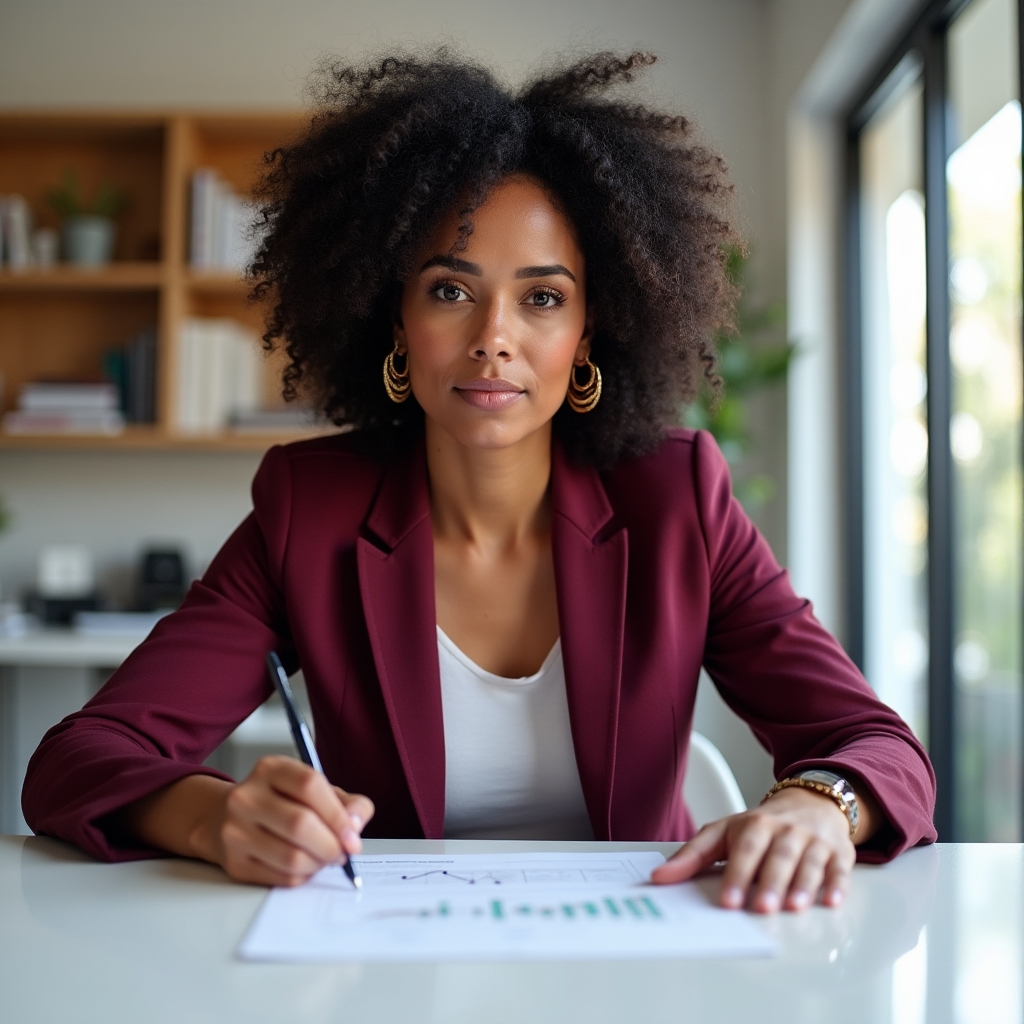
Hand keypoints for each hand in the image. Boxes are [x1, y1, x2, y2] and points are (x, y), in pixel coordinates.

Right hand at [198, 756, 374, 886]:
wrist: (223, 817)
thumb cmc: (280, 802)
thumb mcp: (312, 789)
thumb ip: (345, 802)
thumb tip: (356, 824)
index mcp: (270, 769)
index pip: (309, 785)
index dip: (337, 813)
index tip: (353, 834)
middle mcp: (247, 796)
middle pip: (300, 824)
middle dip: (331, 844)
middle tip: (343, 852)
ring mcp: (235, 830)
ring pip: (291, 857)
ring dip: (319, 864)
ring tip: (325, 858)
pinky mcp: (234, 862)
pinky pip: (281, 878)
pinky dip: (303, 876)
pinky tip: (306, 866)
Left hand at [650, 787, 855, 912]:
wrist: (811, 802)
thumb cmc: (761, 825)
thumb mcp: (724, 833)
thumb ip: (692, 856)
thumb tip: (659, 879)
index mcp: (754, 825)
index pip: (744, 850)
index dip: (736, 875)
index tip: (728, 901)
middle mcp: (785, 831)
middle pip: (777, 856)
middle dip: (769, 882)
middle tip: (760, 908)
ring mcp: (813, 840)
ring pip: (808, 862)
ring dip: (802, 885)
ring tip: (792, 908)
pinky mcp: (838, 852)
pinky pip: (839, 868)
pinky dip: (837, 884)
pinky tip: (832, 901)